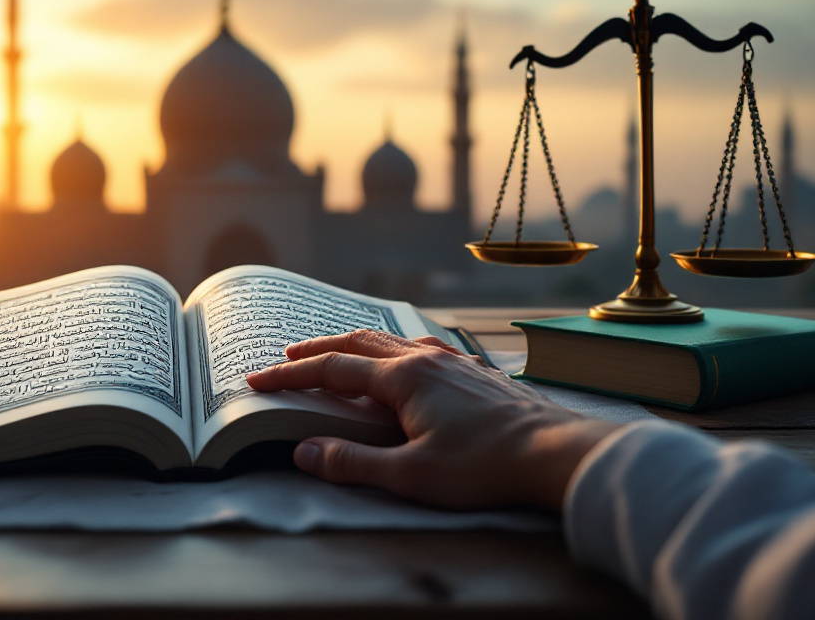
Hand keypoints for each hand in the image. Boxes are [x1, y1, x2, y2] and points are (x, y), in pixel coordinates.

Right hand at [246, 329, 619, 510]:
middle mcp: (425, 358)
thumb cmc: (486, 467)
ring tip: (337, 350)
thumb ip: (353, 463)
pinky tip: (402, 359)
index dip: (291, 375)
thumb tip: (305, 451)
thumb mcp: (411, 475)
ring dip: (356, 343)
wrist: (556, 452)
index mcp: (403, 378)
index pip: (333, 369)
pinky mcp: (475, 371)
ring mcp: (453, 360)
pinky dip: (393, 347)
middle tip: (287, 356)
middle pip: (359, 341)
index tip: (258, 380)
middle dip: (318, 348)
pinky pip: (421, 346)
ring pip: (392, 339)